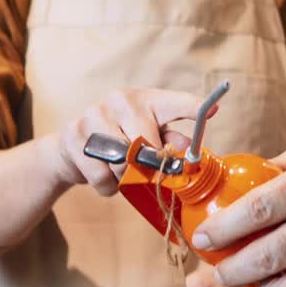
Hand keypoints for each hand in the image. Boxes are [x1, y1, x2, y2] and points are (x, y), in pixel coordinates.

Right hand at [51, 88, 212, 194]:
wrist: (72, 149)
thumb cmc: (121, 142)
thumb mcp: (148, 138)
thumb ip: (169, 141)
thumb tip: (188, 148)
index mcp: (146, 100)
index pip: (174, 103)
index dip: (193, 107)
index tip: (213, 109)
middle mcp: (120, 100)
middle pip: (146, 145)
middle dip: (147, 166)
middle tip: (144, 171)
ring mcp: (94, 114)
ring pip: (122, 163)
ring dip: (124, 178)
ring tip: (119, 170)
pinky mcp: (74, 135)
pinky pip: (101, 175)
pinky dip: (107, 186)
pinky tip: (103, 175)